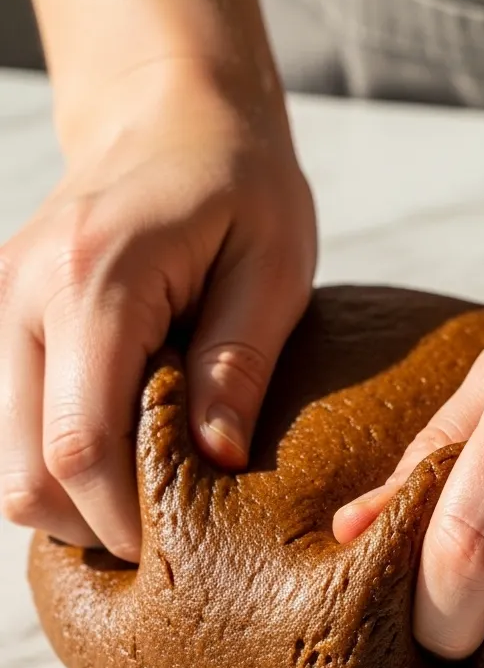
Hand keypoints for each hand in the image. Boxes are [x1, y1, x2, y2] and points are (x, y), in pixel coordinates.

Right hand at [0, 61, 315, 560]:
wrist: (170, 114)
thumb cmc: (239, 184)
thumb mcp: (272, 264)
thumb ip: (239, 364)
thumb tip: (215, 465)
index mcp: (93, 280)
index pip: (79, 447)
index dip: (122, 521)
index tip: (182, 553)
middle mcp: (22, 296)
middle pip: (25, 473)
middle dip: (93, 526)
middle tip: (171, 536)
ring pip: (8, 462)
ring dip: (73, 499)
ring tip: (150, 495)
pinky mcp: (2, 320)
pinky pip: (13, 428)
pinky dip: (58, 463)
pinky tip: (122, 455)